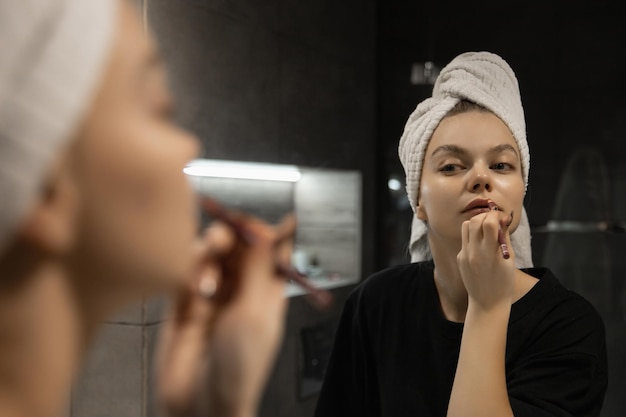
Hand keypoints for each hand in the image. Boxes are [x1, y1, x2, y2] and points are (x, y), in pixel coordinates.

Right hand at [155, 212, 295, 416]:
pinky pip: (185, 267)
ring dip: (207, 257)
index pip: (272, 247)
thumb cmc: (239, 367)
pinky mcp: (184, 298)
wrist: (200, 403)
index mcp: (268, 290)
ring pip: (210, 250)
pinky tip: (194, 292)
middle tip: (223, 241)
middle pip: (238, 242)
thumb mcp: (255, 313)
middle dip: (230, 236)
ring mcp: (213, 291)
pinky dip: (189, 270)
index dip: (264, 231)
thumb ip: (259, 268)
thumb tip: (276, 227)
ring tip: (205, 286)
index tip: (253, 225)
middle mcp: (242, 286)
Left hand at [457, 207, 514, 311]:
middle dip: (485, 215)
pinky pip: (464, 239)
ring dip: (476, 223)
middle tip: (494, 220)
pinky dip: (473, 235)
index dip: (496, 215)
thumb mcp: (510, 260)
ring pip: (466, 226)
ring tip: (487, 229)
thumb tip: (503, 218)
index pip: (489, 223)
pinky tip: (481, 243)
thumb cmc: (504, 282)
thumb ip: (505, 237)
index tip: (501, 217)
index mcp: (489, 253)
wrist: (487, 302)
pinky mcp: (459, 258)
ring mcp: (464, 255)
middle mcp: (474, 252)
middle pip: (474, 221)